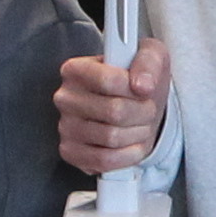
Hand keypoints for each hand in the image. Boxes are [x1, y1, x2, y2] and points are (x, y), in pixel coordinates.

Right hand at [56, 36, 170, 174]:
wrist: (137, 106)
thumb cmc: (139, 79)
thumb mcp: (151, 56)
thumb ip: (148, 61)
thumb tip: (143, 85)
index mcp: (76, 70)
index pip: (108, 81)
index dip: (135, 88)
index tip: (143, 88)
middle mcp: (65, 98)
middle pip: (114, 112)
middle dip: (143, 112)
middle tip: (147, 108)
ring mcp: (65, 127)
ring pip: (112, 137)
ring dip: (138, 132)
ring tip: (139, 123)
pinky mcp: (71, 152)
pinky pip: (104, 160)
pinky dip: (128, 154)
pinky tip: (131, 142)